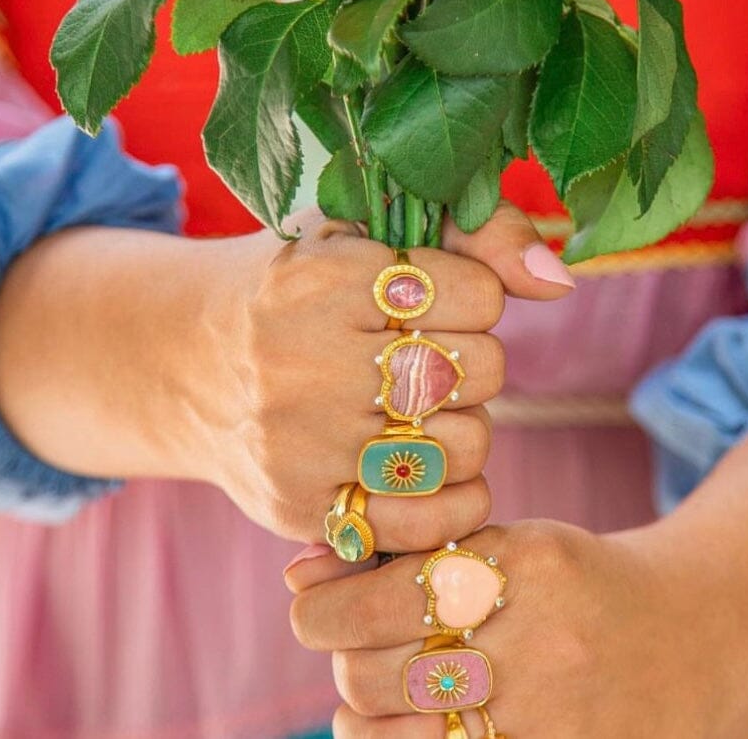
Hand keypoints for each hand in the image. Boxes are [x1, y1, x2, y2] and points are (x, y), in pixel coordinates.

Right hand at [0, 202, 574, 548]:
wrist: (187, 360)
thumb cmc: (299, 286)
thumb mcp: (365, 230)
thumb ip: (473, 233)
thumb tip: (560, 279)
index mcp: (323, 275)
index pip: (476, 293)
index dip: (475, 295)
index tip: (438, 299)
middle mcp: (303, 358)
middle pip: (477, 370)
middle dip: (475, 361)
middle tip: (433, 358)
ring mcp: (298, 440)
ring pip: (463, 445)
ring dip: (467, 427)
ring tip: (423, 410)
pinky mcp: (298, 506)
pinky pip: (425, 518)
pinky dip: (455, 498)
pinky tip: (437, 471)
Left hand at [286, 519, 747, 738]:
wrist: (694, 638)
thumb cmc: (577, 581)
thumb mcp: (508, 542)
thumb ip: (409, 551)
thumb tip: (299, 568)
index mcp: (524, 564)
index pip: (379, 596)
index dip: (322, 606)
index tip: (311, 602)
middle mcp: (540, 646)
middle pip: (373, 674)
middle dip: (342, 659)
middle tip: (356, 646)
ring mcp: (552, 717)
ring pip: (393, 738)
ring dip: (364, 715)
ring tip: (383, 695)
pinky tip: (417, 727)